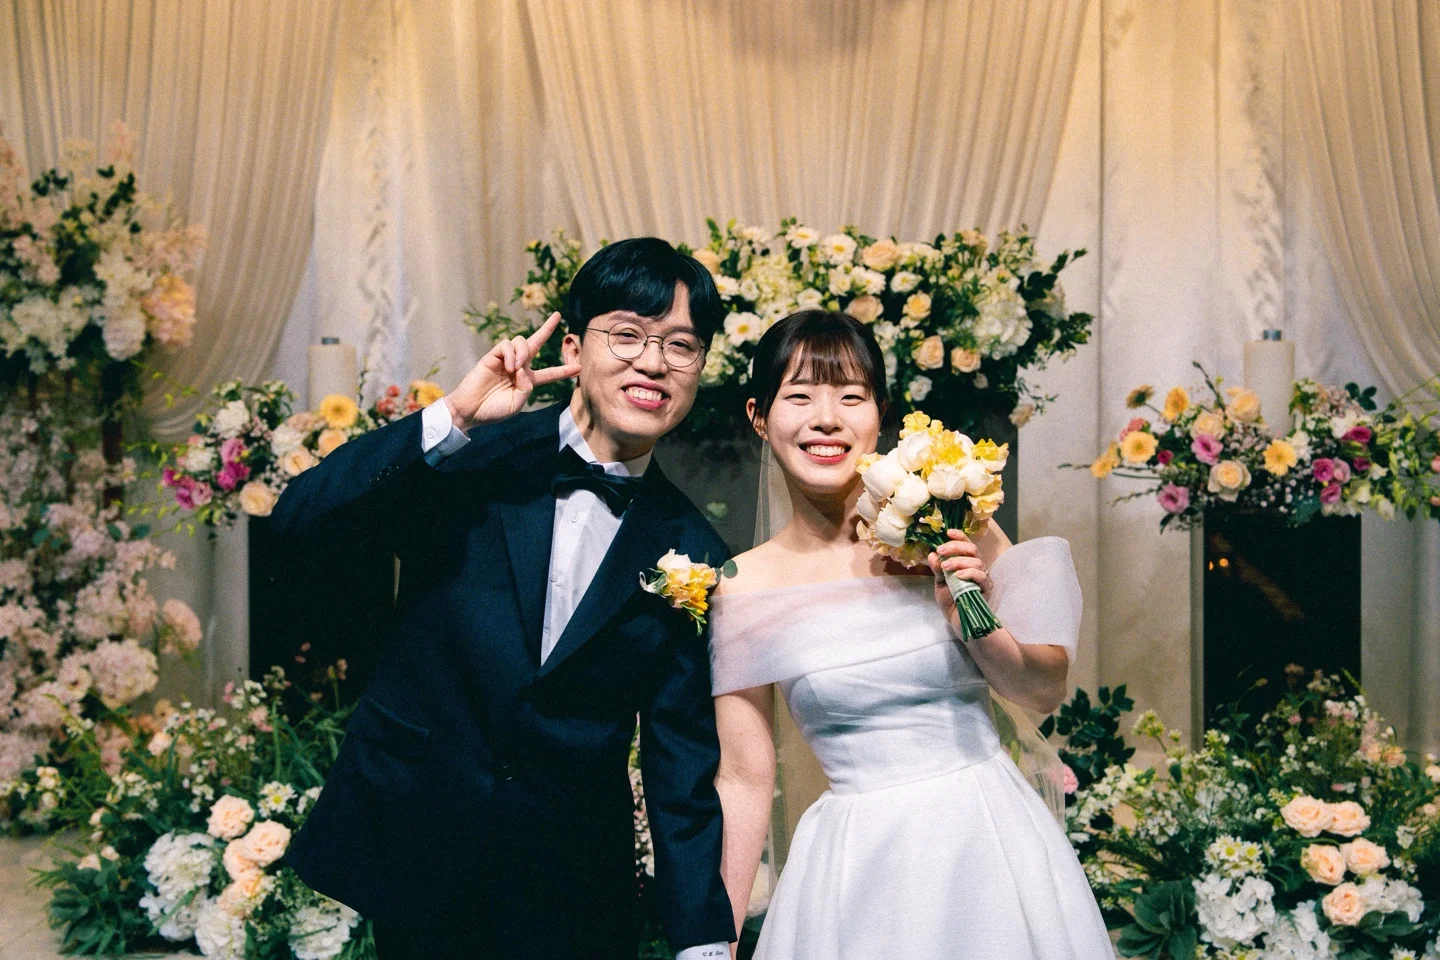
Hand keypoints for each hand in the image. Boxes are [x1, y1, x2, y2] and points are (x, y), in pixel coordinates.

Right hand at [443, 312, 580, 429]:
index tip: (579, 368)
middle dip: (547, 329)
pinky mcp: (492, 356)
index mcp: (527, 382)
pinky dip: (510, 354)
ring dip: (523, 352)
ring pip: (521, 341)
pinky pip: (506, 345)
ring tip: (515, 368)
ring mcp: (505, 360)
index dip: (563, 371)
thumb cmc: (493, 410)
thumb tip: (524, 367)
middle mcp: (518, 367)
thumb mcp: (517, 403)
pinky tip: (508, 366)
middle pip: (536, 343)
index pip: (549, 374)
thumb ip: (527, 387)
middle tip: (558, 315)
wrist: (470, 410)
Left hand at [927, 528, 990, 626]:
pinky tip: (958, 576)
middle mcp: (977, 568)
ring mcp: (983, 579)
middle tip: (942, 550)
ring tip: (945, 566)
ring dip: (959, 561)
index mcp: (966, 563)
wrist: (957, 621)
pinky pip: (981, 577)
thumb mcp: (940, 583)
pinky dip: (970, 573)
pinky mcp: (986, 590)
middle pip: (973, 550)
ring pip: (977, 562)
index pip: (967, 545)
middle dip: (956, 547)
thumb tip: (932, 554)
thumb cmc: (950, 600)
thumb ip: (937, 569)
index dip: (959, 537)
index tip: (948, 532)